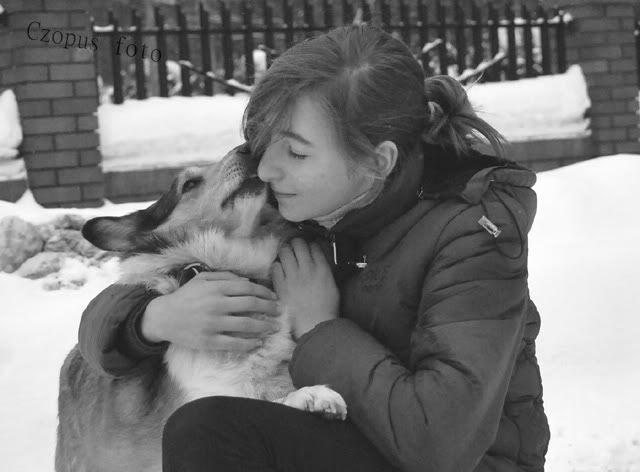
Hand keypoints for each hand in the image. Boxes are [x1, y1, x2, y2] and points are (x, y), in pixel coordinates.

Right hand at [141, 271, 281, 352]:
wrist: (163, 317)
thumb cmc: (186, 296)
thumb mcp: (202, 279)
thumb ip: (225, 277)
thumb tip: (247, 281)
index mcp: (216, 287)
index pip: (248, 288)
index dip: (264, 293)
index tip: (273, 297)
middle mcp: (217, 304)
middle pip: (251, 305)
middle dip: (269, 308)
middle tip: (279, 311)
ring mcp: (213, 324)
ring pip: (246, 325)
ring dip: (264, 326)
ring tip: (274, 327)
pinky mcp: (209, 341)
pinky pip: (234, 343)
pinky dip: (249, 344)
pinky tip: (258, 343)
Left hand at [271, 238, 338, 339]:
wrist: (315, 325)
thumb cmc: (326, 309)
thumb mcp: (332, 286)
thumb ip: (324, 271)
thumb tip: (318, 263)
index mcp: (322, 269)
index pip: (314, 247)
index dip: (309, 245)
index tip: (307, 248)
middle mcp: (307, 269)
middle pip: (298, 244)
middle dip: (295, 243)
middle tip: (294, 248)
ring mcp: (292, 276)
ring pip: (284, 252)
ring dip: (284, 252)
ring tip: (285, 256)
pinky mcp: (281, 285)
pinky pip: (275, 267)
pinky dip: (276, 266)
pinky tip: (279, 271)